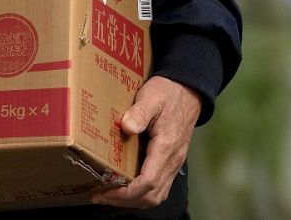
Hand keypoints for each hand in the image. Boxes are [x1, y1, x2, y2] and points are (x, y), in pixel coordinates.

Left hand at [90, 76, 202, 209]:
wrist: (189, 89)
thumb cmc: (168, 92)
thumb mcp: (152, 96)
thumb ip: (140, 111)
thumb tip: (126, 127)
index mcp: (166, 147)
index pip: (147, 182)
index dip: (125, 192)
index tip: (104, 191)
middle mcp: (172, 161)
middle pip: (151, 196)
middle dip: (125, 201)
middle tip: (101, 196)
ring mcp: (174, 163)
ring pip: (157, 196)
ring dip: (134, 201)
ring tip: (111, 195)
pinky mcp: (172, 162)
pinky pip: (159, 187)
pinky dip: (142, 194)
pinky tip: (126, 186)